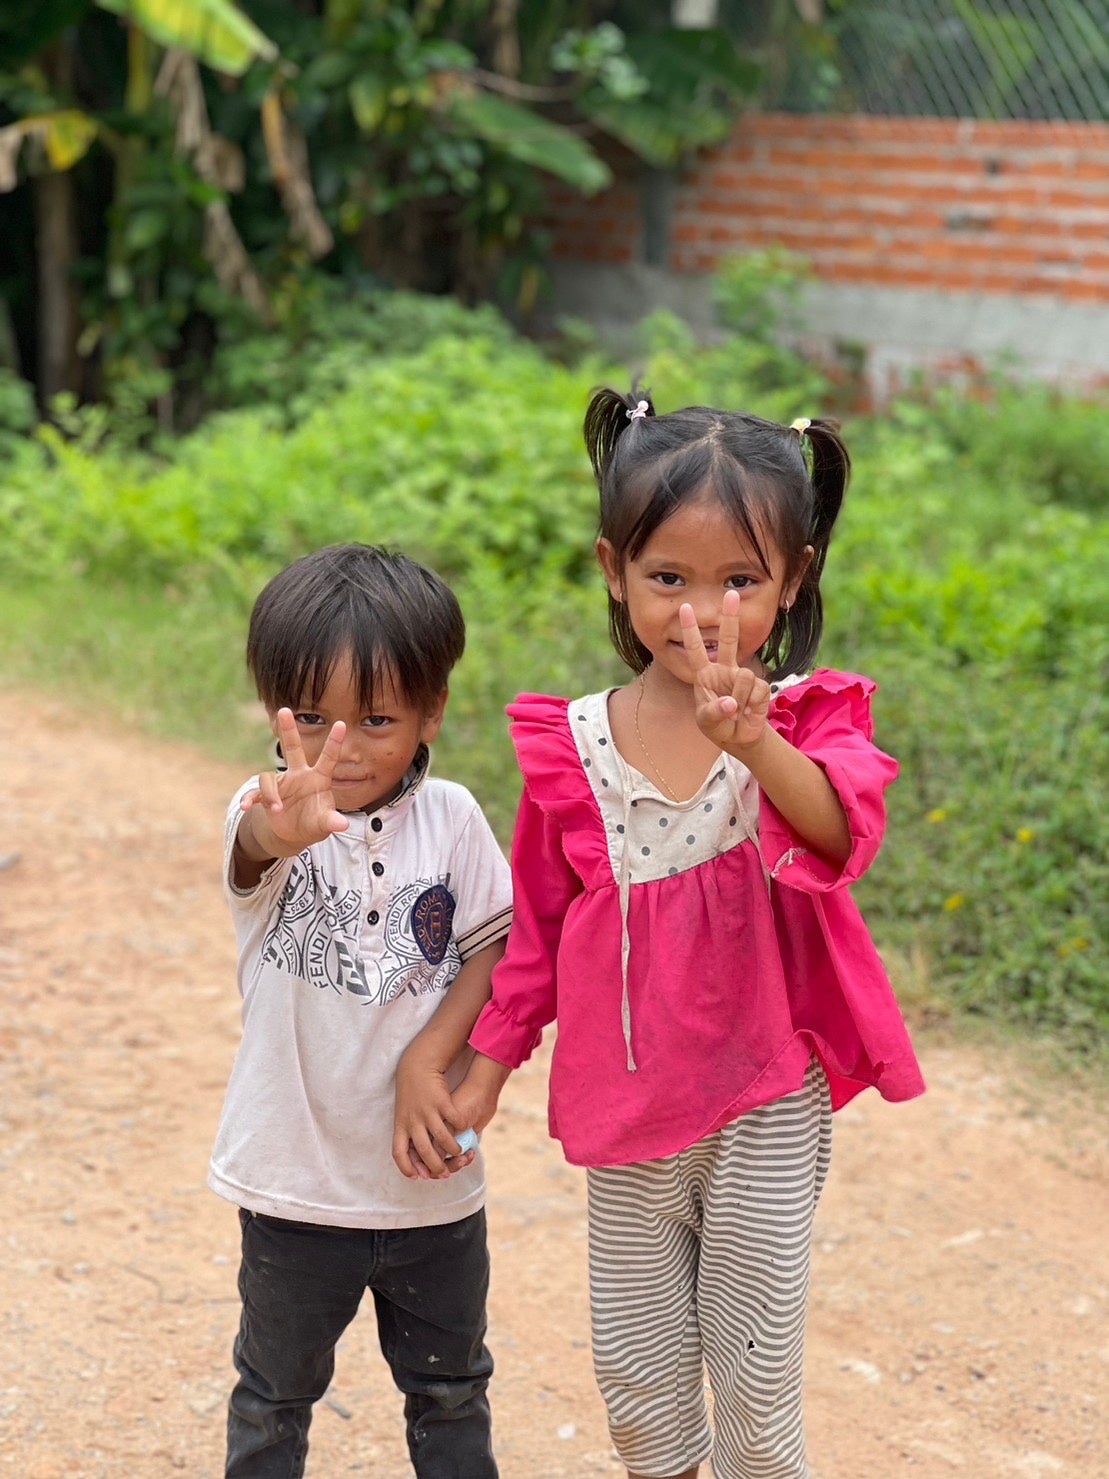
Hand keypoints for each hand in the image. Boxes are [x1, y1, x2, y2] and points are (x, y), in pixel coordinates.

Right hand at [240, 709, 350, 853]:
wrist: (295, 834)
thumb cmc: (315, 823)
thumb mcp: (325, 823)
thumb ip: (331, 821)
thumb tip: (342, 826)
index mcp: (318, 778)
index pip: (328, 758)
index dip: (334, 742)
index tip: (342, 723)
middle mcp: (299, 775)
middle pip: (292, 748)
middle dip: (288, 730)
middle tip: (284, 710)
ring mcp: (281, 783)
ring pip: (268, 777)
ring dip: (271, 794)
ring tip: (276, 809)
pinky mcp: (266, 795)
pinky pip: (255, 793)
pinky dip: (249, 799)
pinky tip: (246, 806)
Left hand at [392, 1054, 475, 1181]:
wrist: (416, 1066)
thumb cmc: (411, 1094)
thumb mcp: (403, 1114)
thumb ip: (409, 1134)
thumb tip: (416, 1158)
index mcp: (400, 1125)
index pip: (399, 1154)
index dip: (407, 1168)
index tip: (418, 1176)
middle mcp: (413, 1121)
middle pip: (424, 1151)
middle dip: (436, 1166)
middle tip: (446, 1172)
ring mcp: (427, 1111)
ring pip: (442, 1138)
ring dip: (453, 1149)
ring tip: (459, 1153)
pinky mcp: (441, 1101)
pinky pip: (454, 1120)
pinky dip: (460, 1127)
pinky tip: (464, 1130)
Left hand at [680, 590, 771, 752]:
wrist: (739, 738)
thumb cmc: (717, 726)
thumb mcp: (707, 722)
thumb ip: (714, 713)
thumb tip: (731, 703)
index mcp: (705, 674)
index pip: (695, 648)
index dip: (691, 629)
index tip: (685, 607)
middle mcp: (724, 670)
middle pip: (728, 638)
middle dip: (731, 616)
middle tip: (732, 593)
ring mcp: (742, 677)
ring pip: (743, 677)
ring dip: (739, 699)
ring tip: (735, 711)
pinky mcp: (761, 687)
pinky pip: (756, 691)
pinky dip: (751, 706)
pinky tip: (748, 711)